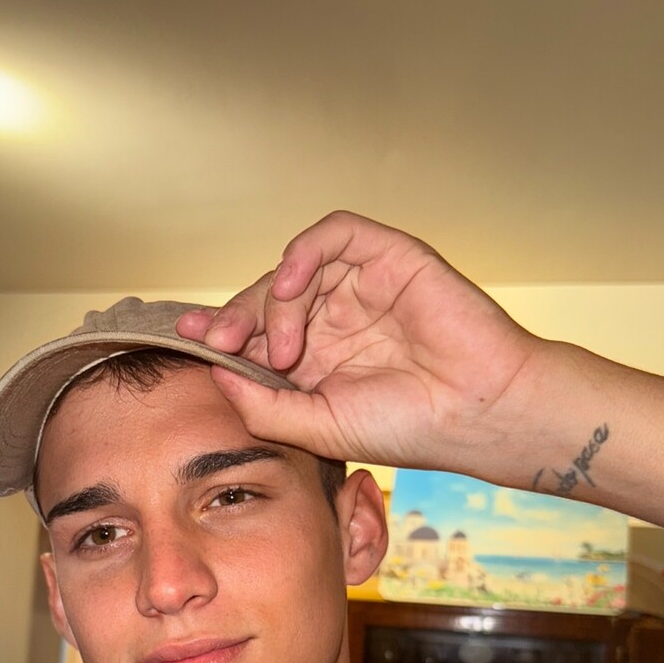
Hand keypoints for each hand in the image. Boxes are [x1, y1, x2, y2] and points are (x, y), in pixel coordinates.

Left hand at [176, 211, 538, 470]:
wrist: (476, 414)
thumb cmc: (406, 428)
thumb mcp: (316, 427)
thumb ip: (262, 404)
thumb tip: (214, 372)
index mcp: (318, 359)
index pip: (257, 334)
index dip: (220, 331)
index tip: (187, 336)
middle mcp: (336, 319)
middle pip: (266, 298)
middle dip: (236, 318)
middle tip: (221, 343)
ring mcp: (362, 286)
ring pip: (294, 270)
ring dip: (272, 303)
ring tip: (280, 348)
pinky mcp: (390, 257)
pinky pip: (336, 234)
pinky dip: (304, 251)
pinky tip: (291, 286)